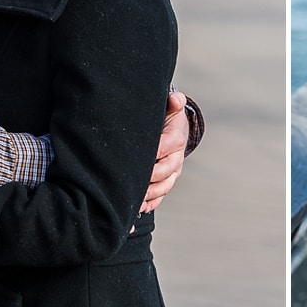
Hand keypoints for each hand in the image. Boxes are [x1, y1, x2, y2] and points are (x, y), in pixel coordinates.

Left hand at [143, 89, 188, 212]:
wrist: (175, 127)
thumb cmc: (167, 116)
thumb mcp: (170, 106)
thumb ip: (173, 102)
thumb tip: (175, 98)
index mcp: (176, 139)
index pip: (163, 148)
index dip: (151, 154)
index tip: (133, 160)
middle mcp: (177, 157)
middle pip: (165, 171)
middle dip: (148, 178)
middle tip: (129, 182)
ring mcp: (173, 171)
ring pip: (164, 186)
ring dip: (149, 194)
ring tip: (133, 199)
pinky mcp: (168, 180)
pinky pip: (161, 195)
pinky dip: (151, 203)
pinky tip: (140, 208)